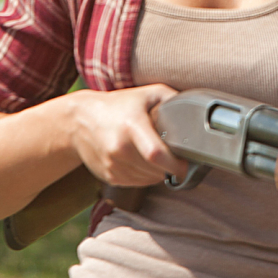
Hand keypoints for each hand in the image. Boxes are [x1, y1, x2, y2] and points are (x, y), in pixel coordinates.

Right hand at [65, 84, 187, 186]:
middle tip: (176, 158)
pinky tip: (142, 161)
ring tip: (158, 156)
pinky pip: (136, 183)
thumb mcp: (147, 93)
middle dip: (170, 168)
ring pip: (147, 180)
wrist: (79, 119)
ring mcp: (112, 164)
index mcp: (131, 126)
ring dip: (158, 173)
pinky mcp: (108, 175)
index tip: (185, 165)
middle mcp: (119, 148)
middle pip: (155, 170)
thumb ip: (172, 100)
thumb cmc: (119, 104)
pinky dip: (145, 176)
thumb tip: (197, 111)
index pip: (156, 155)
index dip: (175, 165)